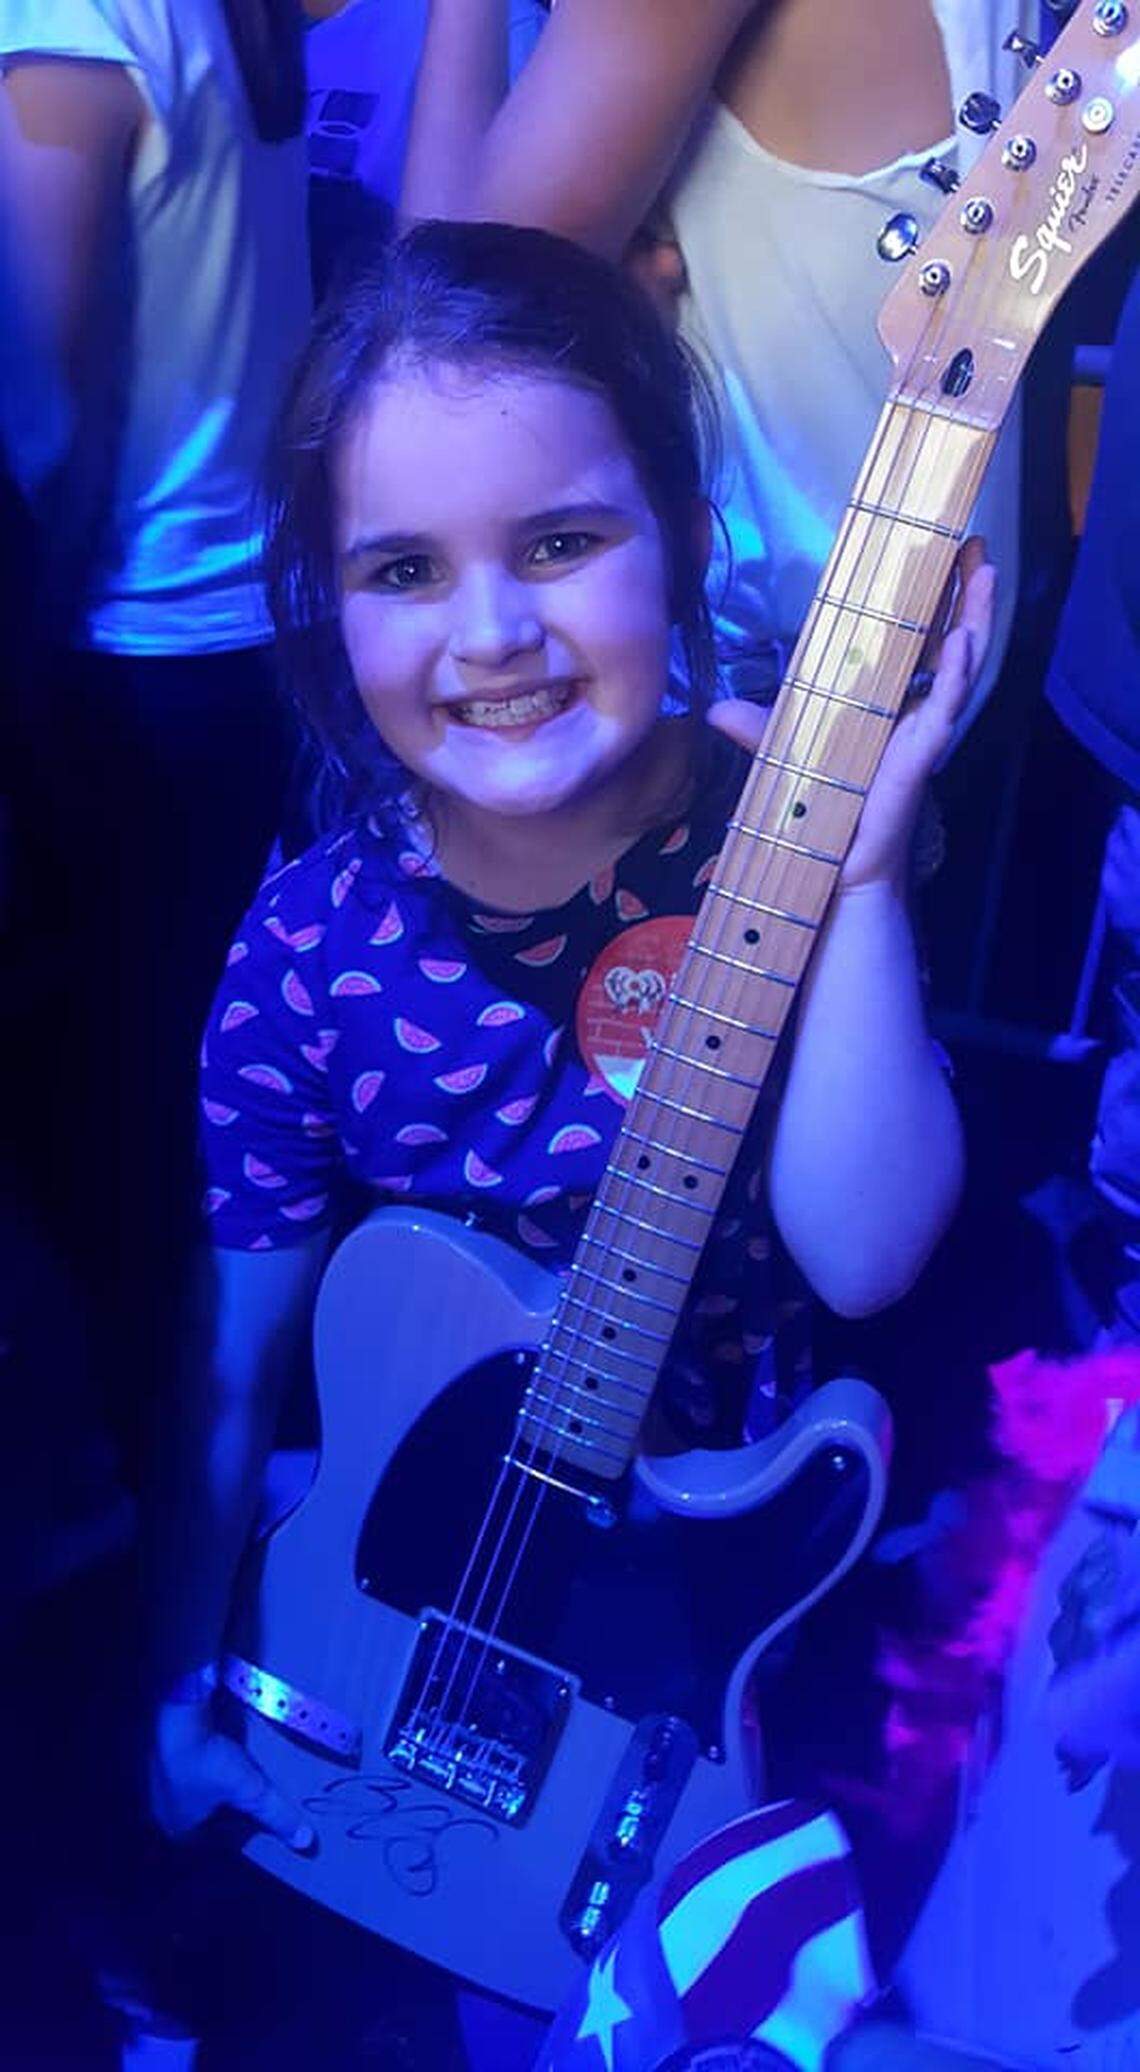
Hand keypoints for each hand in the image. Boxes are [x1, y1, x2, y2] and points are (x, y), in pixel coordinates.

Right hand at [149, 1700, 312, 1849]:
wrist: (178, 1717)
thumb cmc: (210, 1763)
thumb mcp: (251, 1791)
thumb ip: (277, 1816)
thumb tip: (305, 1841)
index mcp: (181, 1830)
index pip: (217, 1840)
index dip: (244, 1827)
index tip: (262, 1811)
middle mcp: (163, 1813)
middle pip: (208, 1816)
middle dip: (232, 1805)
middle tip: (255, 1790)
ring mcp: (157, 1783)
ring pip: (198, 1792)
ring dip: (219, 1783)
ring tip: (241, 1770)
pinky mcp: (158, 1756)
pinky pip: (189, 1769)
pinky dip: (207, 1764)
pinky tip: (223, 1750)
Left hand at [706, 540, 995, 892]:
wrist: (828, 868)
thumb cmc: (814, 809)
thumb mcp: (784, 756)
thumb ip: (758, 728)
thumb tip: (714, 710)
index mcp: (883, 702)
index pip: (912, 639)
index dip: (927, 598)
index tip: (938, 551)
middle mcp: (910, 711)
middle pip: (946, 640)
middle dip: (963, 593)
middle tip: (975, 542)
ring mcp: (920, 731)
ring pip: (958, 666)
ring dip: (974, 618)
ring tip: (984, 572)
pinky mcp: (919, 757)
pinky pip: (943, 710)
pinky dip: (955, 675)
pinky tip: (963, 641)